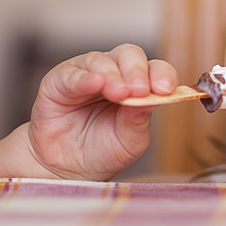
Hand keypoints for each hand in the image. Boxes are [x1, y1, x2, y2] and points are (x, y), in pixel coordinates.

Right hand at [27, 43, 177, 180]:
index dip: (162, 74)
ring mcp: (86, 74)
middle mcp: (113, 72)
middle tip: (141, 91)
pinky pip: (71, 74)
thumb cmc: (103, 150)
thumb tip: (152, 96)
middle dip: (137, 71)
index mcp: (137, 84)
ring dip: (113, 75)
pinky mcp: (59, 81)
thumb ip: (140, 117)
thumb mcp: (130, 138)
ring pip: (101, 60)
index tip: (166, 89)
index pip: (155, 68)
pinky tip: (96, 84)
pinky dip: (85, 78)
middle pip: (129, 55)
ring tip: (120, 94)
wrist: (69, 170)